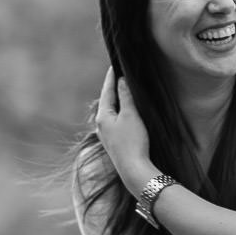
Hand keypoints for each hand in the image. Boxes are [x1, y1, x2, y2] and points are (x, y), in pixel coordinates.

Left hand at [94, 68, 155, 187]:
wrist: (134, 169)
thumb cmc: (133, 141)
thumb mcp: (131, 116)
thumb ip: (126, 97)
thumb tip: (121, 81)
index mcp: (103, 115)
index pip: (107, 91)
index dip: (111, 77)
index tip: (114, 64)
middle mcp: (101, 125)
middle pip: (107, 101)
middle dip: (113, 89)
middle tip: (118, 75)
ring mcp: (107, 135)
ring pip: (111, 112)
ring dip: (117, 101)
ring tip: (122, 92)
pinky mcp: (115, 143)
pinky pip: (116, 122)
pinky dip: (120, 113)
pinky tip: (126, 115)